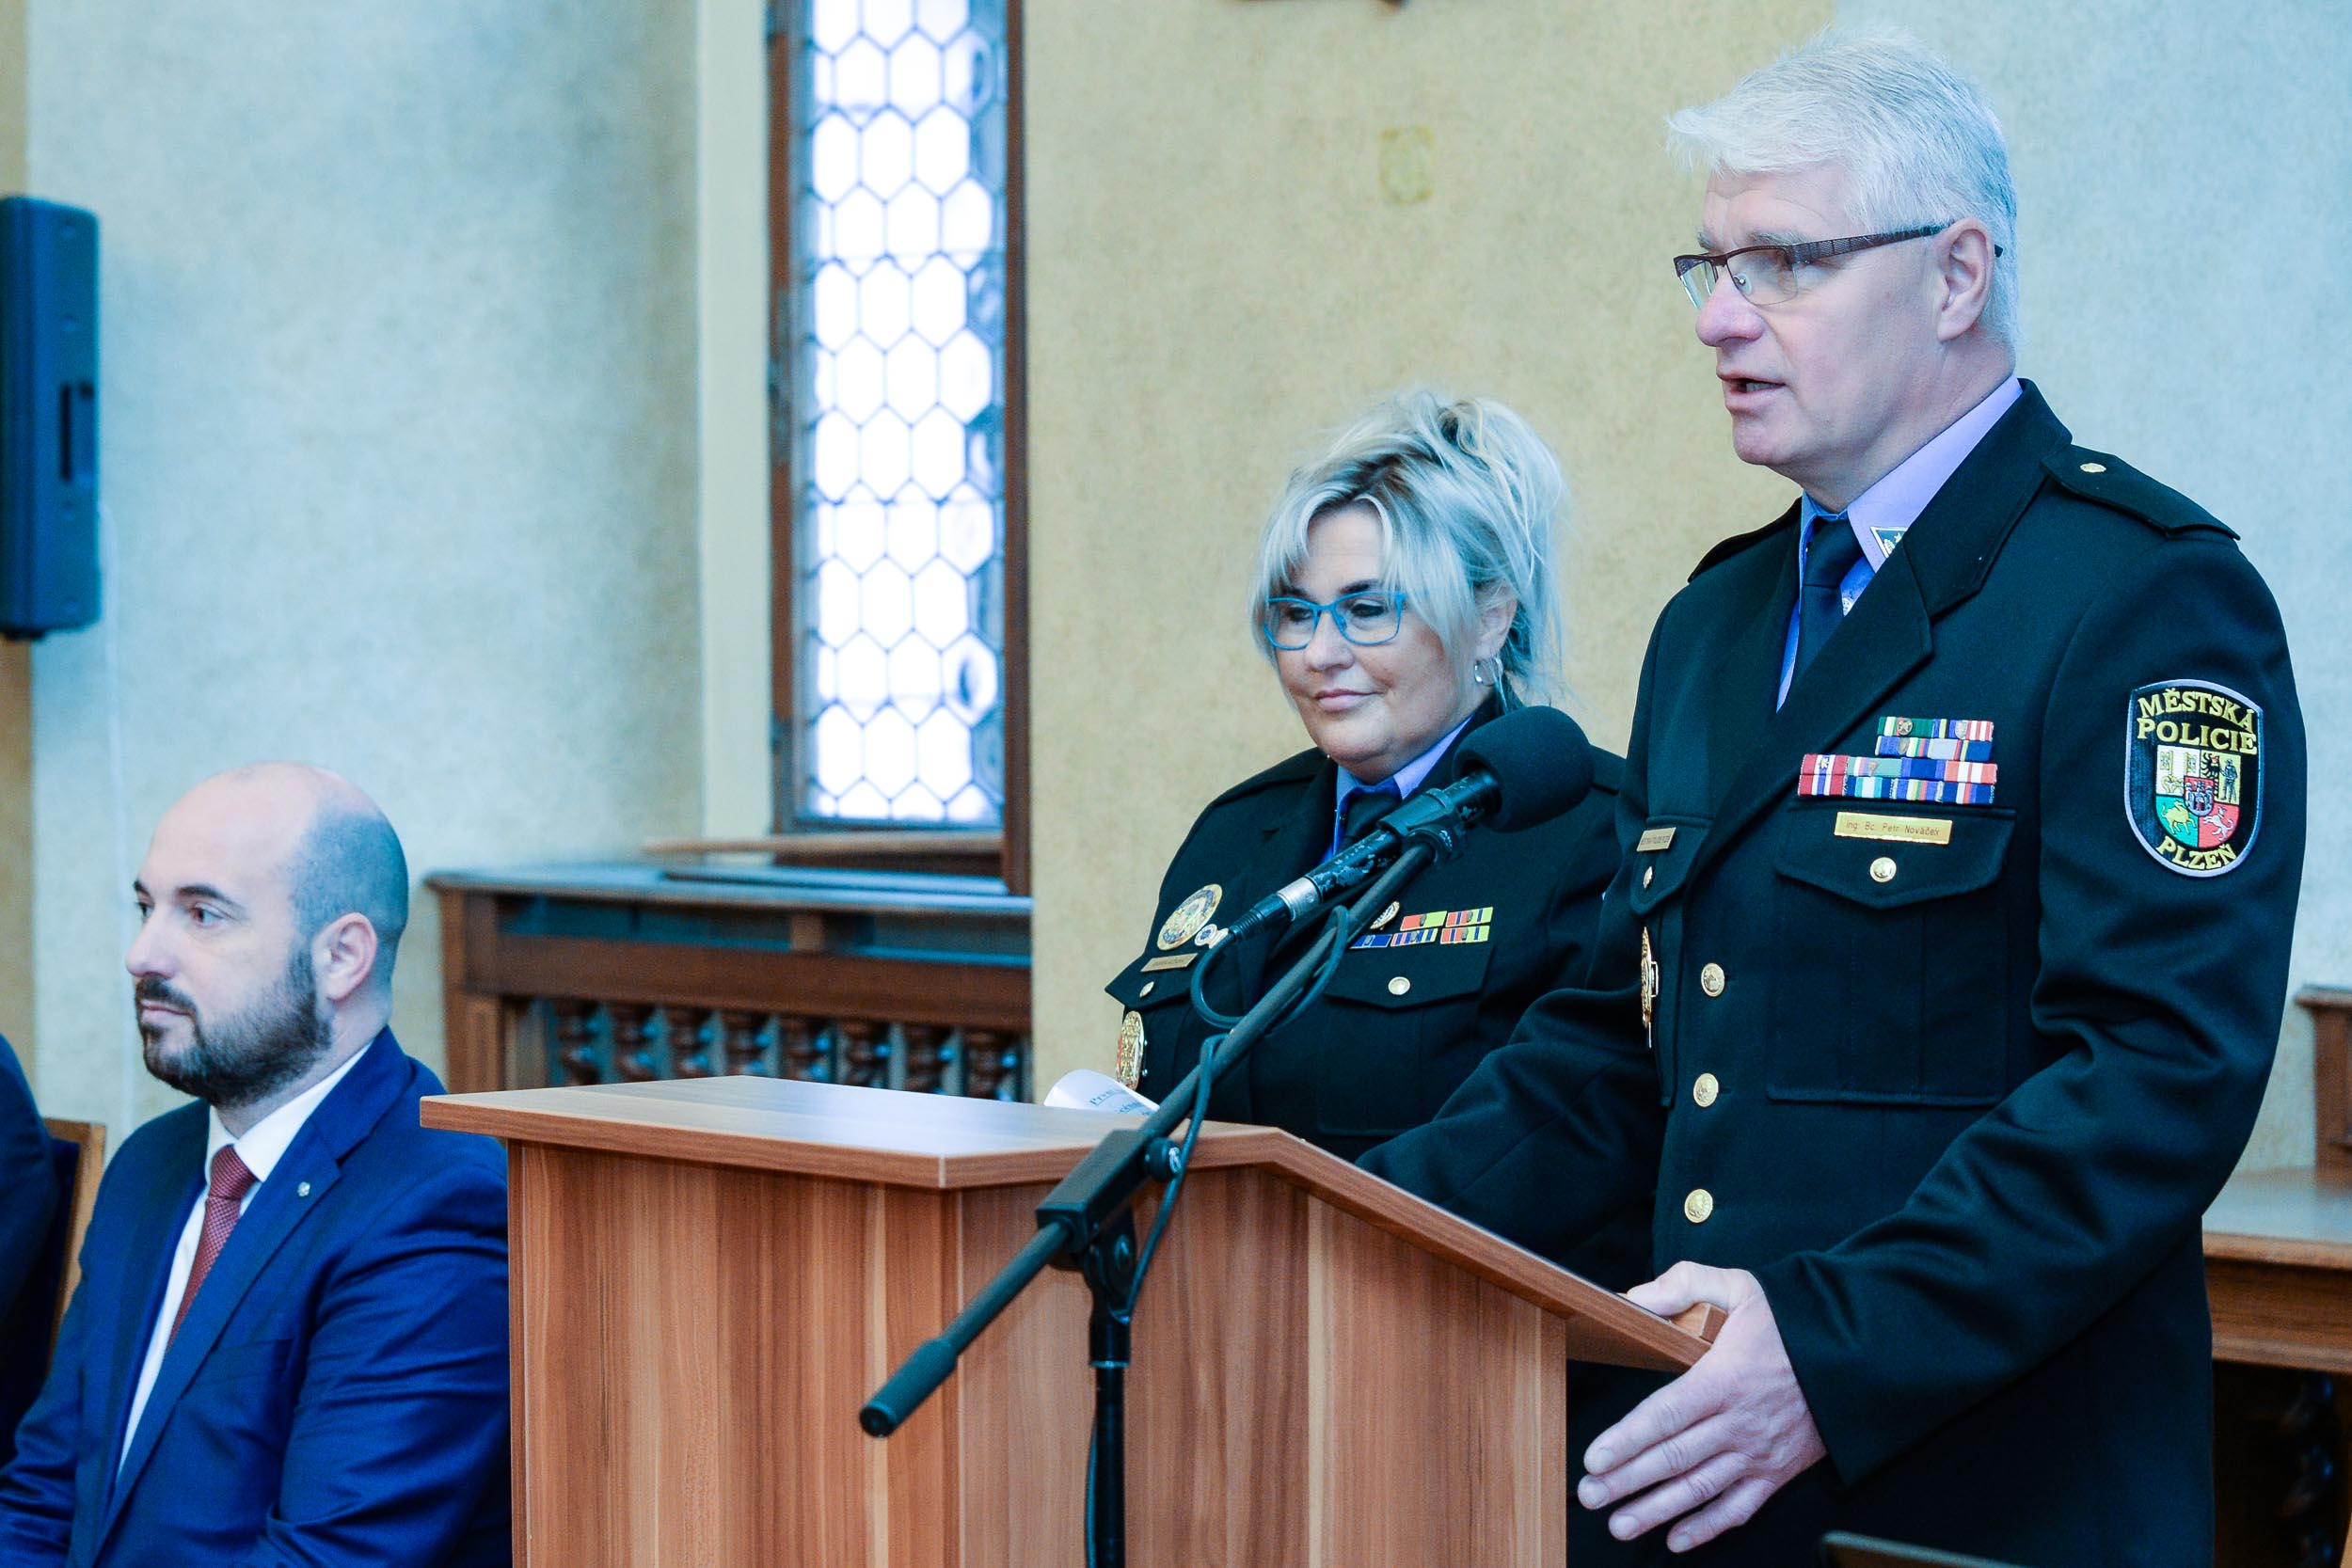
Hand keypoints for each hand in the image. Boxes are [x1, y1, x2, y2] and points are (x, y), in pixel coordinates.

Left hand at [1577, 1263, 1825, 1552]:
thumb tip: (1635, 1297)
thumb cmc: (1792, 1321)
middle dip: (1627, 1481)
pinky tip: (1677, 1540)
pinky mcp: (1777, 1472)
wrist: (1856, 1356)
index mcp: (1723, 1378)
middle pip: (1674, 1458)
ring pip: (1700, 1489)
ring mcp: (1758, 1452)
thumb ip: (1684, 1286)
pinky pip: (1739, 1508)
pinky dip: (1708, 1527)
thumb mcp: (1739, 1287)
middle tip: (1590, 1496)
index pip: (1665, 1415)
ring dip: (1658, 1510)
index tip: (1595, 1459)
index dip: (1627, 1439)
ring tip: (1620, 1525)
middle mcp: (1738, 1423)